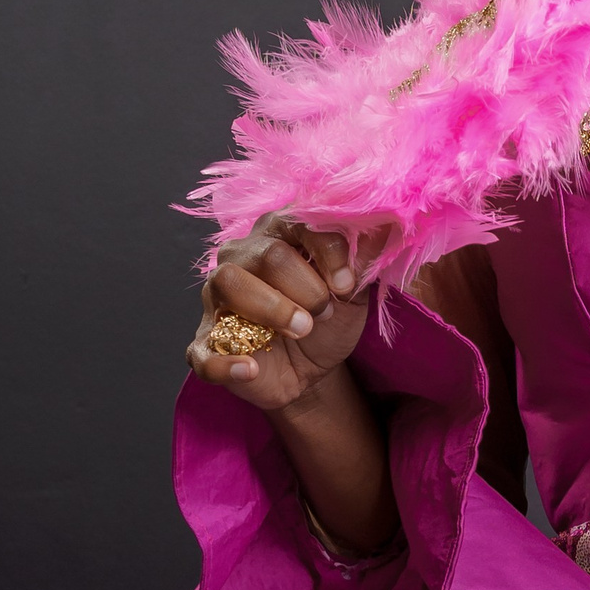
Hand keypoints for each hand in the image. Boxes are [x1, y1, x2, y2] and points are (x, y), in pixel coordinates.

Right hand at [188, 218, 382, 411]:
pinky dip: (226, 362)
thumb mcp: (354, 291)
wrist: (312, 369)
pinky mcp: (205, 341)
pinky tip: (251, 368)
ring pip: (228, 283)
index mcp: (278, 233)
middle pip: (267, 254)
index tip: (346, 283)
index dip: (327, 250)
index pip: (297, 220)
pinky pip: (202, 349)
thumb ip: (363, 258)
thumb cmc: (328, 318)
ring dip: (273, 310)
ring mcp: (216, 298)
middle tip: (325, 312)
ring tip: (301, 330)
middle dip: (306, 288)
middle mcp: (241, 256)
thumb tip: (386, 222)